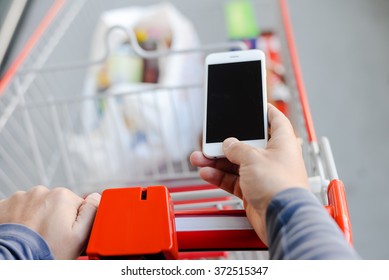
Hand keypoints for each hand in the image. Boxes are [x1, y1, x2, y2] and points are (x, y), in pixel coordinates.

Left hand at [0, 186, 99, 258]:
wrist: (13, 261)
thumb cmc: (46, 252)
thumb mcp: (80, 237)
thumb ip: (92, 212)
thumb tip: (96, 197)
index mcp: (62, 196)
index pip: (77, 205)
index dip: (74, 222)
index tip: (66, 234)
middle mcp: (41, 192)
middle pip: (56, 204)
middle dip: (55, 218)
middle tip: (50, 237)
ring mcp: (20, 198)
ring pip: (37, 206)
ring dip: (37, 218)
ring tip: (35, 236)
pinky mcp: (4, 205)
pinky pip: (18, 209)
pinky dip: (20, 219)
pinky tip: (23, 232)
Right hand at [190, 104, 308, 243]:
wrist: (281, 219)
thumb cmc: (280, 186)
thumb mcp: (253, 158)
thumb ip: (237, 148)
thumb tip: (228, 144)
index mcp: (282, 142)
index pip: (275, 120)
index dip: (265, 111)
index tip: (256, 105)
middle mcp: (273, 158)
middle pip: (248, 144)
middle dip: (227, 143)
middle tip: (211, 140)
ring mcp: (263, 175)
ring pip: (236, 163)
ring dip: (217, 161)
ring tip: (200, 158)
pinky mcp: (253, 191)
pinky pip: (233, 180)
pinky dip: (220, 177)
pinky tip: (207, 173)